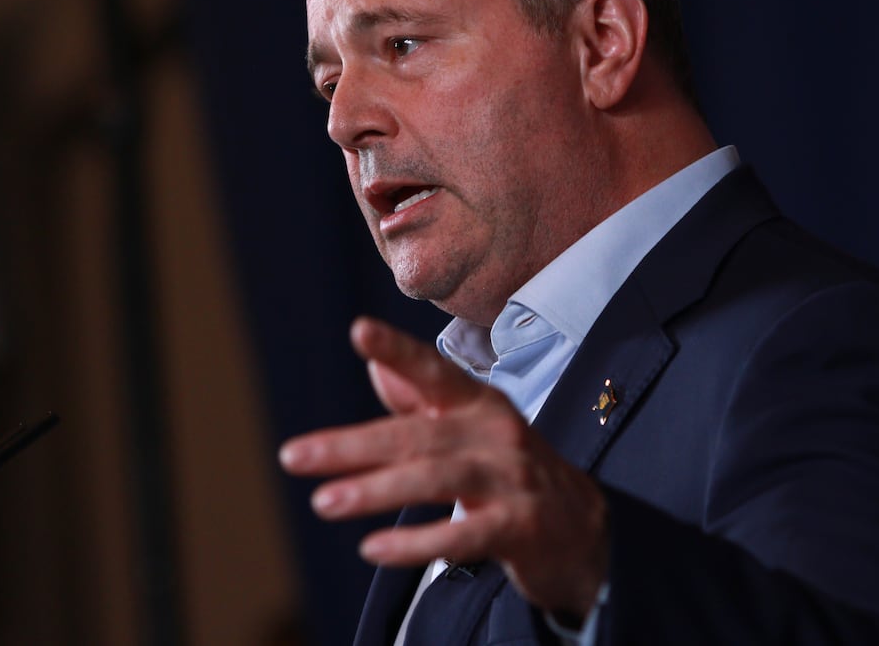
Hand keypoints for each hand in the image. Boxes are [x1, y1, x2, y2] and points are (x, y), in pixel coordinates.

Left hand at [278, 316, 608, 618]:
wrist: (584, 531)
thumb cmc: (511, 472)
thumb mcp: (473, 428)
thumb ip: (423, 399)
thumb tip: (374, 363)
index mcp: (480, 403)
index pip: (435, 372)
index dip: (398, 350)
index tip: (359, 330)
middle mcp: (498, 432)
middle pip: (419, 434)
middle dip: (352, 445)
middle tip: (294, 455)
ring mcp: (514, 479)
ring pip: (437, 479)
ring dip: (376, 490)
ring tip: (324, 502)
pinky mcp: (522, 527)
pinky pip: (464, 534)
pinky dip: (417, 543)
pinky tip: (373, 549)